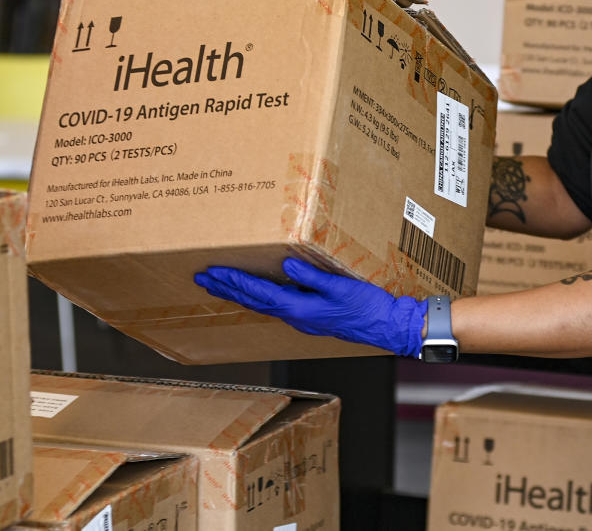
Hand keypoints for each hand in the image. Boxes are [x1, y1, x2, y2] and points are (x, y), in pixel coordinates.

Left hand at [194, 257, 427, 356]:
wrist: (387, 327)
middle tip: (204, 278)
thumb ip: (312, 276)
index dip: (235, 281)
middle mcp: (296, 316)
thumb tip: (287, 265)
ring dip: (239, 294)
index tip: (214, 272)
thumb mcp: (341, 286)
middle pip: (253, 301)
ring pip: (262, 305)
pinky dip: (258, 298)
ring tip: (220, 285)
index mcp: (300, 307)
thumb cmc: (368, 307)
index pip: (259, 293)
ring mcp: (303, 319)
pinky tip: (256, 294)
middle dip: (227, 289)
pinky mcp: (311, 317)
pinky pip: (275, 306)